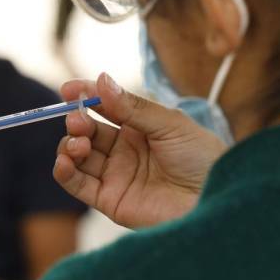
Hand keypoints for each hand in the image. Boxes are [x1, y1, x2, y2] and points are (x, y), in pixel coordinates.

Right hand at [54, 73, 226, 228]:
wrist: (214, 200)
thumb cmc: (202, 160)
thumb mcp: (170, 124)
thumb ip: (133, 107)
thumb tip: (101, 79)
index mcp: (140, 128)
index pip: (104, 108)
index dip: (85, 96)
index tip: (68, 89)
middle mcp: (124, 151)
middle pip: (87, 131)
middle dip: (77, 122)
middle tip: (79, 120)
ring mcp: (115, 175)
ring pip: (78, 156)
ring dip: (70, 145)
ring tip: (80, 144)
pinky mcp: (109, 200)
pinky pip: (78, 185)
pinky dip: (64, 172)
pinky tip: (65, 161)